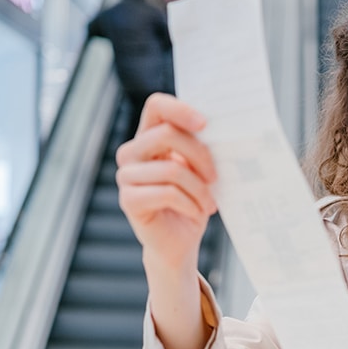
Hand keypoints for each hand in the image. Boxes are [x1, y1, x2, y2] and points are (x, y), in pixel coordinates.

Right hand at [116, 94, 217, 269]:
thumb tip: (221, 128)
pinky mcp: (128, 200)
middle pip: (167, 134)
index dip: (180, 109)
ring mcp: (126, 176)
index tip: (205, 124)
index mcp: (149, 137)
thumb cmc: (192, 202)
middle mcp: (131, 152)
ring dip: (199, 189)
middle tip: (215, 178)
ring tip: (208, 203)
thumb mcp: (200, 169)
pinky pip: (168, 193)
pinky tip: (196, 213)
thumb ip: (200, 146)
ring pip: (172, 169)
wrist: (180, 242)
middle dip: (200, 156)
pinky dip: (190, 204)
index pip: (156, 106)